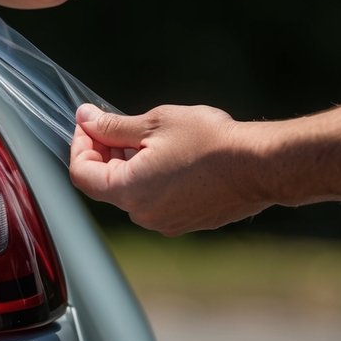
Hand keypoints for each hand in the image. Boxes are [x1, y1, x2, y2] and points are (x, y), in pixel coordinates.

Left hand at [68, 103, 270, 235]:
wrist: (261, 165)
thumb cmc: (210, 142)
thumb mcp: (154, 123)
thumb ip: (113, 125)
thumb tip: (85, 118)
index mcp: (128, 192)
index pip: (81, 173)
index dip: (79, 145)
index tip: (89, 123)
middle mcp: (142, 215)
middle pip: (105, 183)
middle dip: (105, 152)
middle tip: (117, 124)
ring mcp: (165, 223)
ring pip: (132, 192)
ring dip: (129, 164)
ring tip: (150, 137)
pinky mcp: (186, 222)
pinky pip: (156, 200)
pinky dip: (153, 178)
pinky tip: (172, 156)